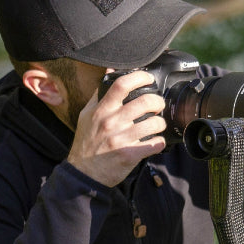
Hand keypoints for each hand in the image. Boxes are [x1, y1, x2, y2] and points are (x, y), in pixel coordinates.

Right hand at [67, 70, 166, 186]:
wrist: (83, 173)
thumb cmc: (87, 142)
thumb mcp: (87, 115)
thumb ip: (99, 93)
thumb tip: (110, 71)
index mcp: (102, 110)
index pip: (121, 85)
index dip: (140, 77)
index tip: (148, 78)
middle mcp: (112, 122)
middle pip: (145, 102)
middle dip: (158, 101)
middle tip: (158, 105)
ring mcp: (121, 139)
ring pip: (154, 123)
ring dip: (160, 123)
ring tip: (157, 124)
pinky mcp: (130, 154)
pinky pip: (155, 144)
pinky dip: (160, 142)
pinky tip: (156, 141)